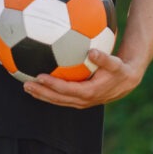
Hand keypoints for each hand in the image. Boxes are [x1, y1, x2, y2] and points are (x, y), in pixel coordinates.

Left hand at [22, 49, 142, 108]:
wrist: (126, 82)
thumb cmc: (119, 70)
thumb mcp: (115, 64)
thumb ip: (104, 59)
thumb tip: (92, 51)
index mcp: (90, 92)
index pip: (67, 90)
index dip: (52, 85)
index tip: (40, 76)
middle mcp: (83, 100)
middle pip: (57, 98)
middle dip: (41, 92)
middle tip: (26, 84)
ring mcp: (80, 102)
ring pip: (57, 100)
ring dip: (41, 94)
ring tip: (26, 87)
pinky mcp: (79, 99)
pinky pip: (60, 98)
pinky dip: (48, 93)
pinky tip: (38, 83)